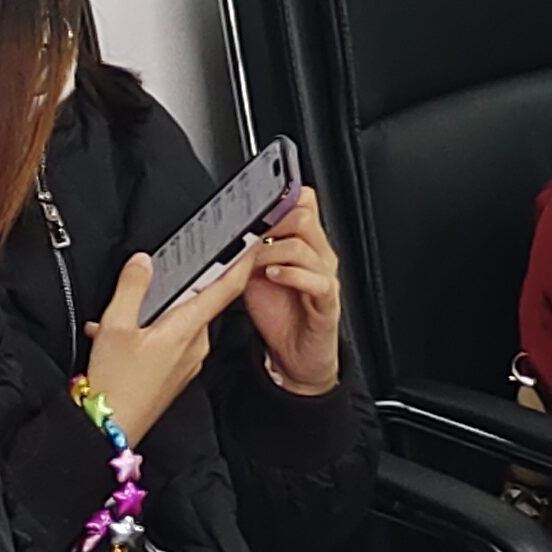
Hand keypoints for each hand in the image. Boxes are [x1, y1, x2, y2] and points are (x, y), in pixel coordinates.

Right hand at [84, 245, 253, 432]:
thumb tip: (143, 262)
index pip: (227, 287)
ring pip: (181, 320)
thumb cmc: (115, 385)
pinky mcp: (177, 373)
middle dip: (181, 284)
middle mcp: (196, 344)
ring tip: (124, 314)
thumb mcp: (115, 327)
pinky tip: (122, 336)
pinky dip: (151, 331)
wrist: (109, 430)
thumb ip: (132, 287)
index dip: (242, 260)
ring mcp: (188, 360)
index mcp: (187, 328)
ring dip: (157, 311)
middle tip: (160, 272)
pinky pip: (172, 339)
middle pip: (200, 300)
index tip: (251, 241)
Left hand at [238, 186, 344, 396]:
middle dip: (271, 222)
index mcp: (303, 243)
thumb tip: (224, 230)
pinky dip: (291, 274)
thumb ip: (247, 251)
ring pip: (304, 246)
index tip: (253, 201)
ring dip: (272, 250)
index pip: (303, 202)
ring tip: (253, 261)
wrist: (296, 355)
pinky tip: (273, 276)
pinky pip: (317, 280)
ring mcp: (324, 276)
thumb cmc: (278, 315)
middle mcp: (317, 255)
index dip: (280, 195)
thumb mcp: (255, 275)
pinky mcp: (328, 301)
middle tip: (249, 235)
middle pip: (303, 216)